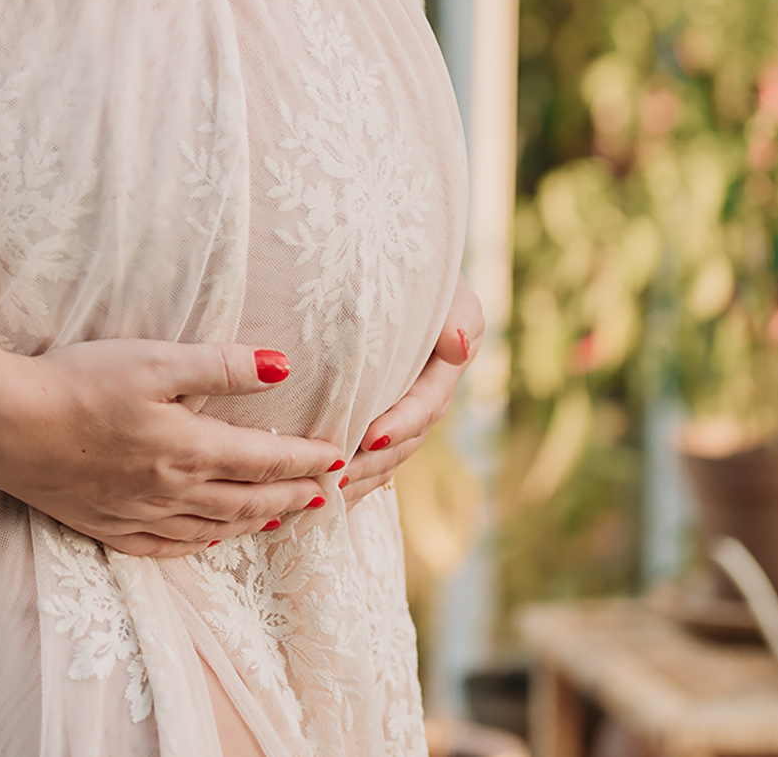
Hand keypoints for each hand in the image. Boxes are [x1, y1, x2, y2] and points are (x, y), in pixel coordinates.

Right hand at [0, 333, 346, 558]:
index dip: (307, 459)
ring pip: (213, 526)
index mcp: (190, 447)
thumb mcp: (156, 359)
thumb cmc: (80, 381)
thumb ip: (222, 366)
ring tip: (282, 517)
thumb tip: (284, 368)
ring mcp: (138, 513)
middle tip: (328, 494)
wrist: (6, 425)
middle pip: (248, 499)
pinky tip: (209, 538)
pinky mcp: (106, 524)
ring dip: (255, 522)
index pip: (265, 458)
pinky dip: (200, 543)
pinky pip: (167, 546)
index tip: (339, 458)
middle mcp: (172, 489)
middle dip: (293, 496)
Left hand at [342, 281, 482, 502]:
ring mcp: (399, 419)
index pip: (423, 408)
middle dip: (370, 464)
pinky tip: (319, 497)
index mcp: (441, 377)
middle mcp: (422, 405)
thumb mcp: (449, 293)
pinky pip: (366, 461)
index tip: (370, 436)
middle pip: (401, 445)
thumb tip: (459, 347)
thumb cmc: (424, 280)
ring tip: (323, 492)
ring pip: (383, 460)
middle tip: (336, 477)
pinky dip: (348, 480)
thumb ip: (459, 317)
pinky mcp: (375, 425)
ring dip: (356, 479)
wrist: (400, 280)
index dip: (400, 424)